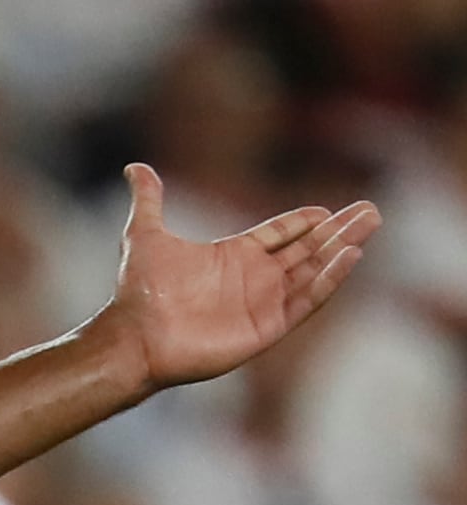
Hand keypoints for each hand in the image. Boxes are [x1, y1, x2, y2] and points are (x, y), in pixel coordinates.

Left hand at [103, 164, 381, 391]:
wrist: (136, 336)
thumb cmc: (140, 291)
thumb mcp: (145, 234)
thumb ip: (149, 200)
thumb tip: (134, 167)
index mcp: (232, 256)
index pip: (278, 235)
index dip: (302, 222)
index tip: (326, 209)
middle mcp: (252, 279)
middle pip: (305, 250)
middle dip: (337, 230)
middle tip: (369, 210)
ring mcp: (262, 304)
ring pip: (313, 271)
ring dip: (342, 248)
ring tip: (370, 224)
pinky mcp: (268, 327)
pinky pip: (307, 300)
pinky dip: (329, 279)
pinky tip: (350, 255)